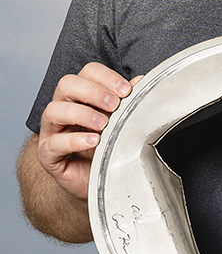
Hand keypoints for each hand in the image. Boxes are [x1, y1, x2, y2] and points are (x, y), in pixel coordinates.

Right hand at [37, 62, 138, 200]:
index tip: (126, 90)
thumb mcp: (122, 122)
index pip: (88, 73)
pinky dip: (74, 140)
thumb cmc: (108, 147)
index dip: (106, 77)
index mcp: (81, 94)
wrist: (101, 181)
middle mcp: (63, 107)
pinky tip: (93, 142)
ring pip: (54, 110)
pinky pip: (53, 143)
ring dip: (82, 114)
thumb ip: (129, 101)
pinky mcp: (47, 153)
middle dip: (93, 91)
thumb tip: (141, 82)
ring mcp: (52, 130)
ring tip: (103, 125)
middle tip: (114, 105)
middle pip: (67, 84)